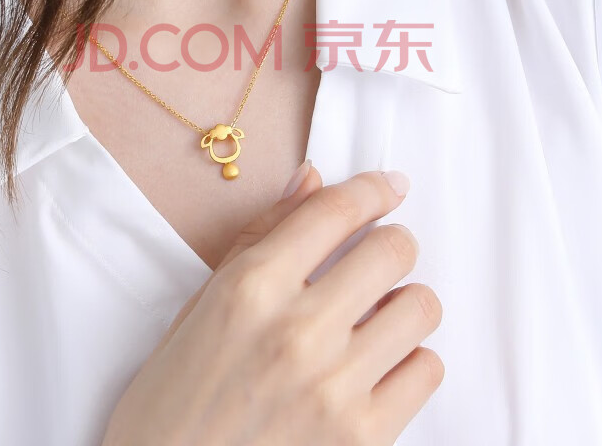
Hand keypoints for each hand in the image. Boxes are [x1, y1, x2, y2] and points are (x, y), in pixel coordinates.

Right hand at [101, 165, 443, 445]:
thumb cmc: (174, 396)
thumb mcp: (203, 303)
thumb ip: (261, 235)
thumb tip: (311, 182)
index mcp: (251, 287)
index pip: (335, 212)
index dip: (372, 188)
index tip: (389, 186)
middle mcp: (297, 330)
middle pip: (392, 250)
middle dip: (391, 242)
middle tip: (379, 253)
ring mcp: (334, 387)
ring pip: (420, 307)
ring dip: (403, 300)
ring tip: (376, 313)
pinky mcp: (363, 437)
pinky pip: (427, 370)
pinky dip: (410, 358)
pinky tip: (378, 363)